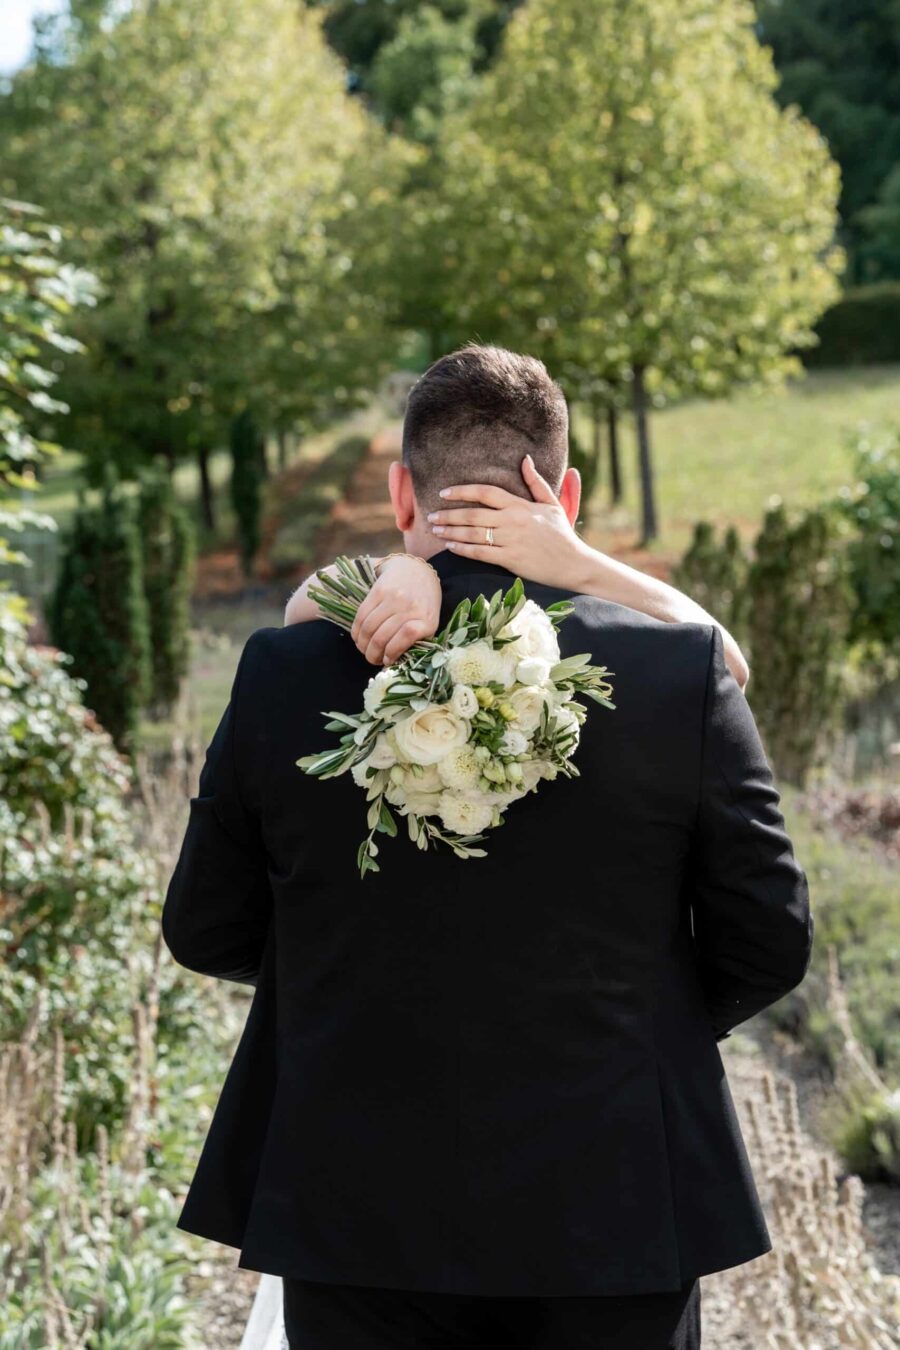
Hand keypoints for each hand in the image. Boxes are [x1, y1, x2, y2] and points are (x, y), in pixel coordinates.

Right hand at [350, 554, 440, 664]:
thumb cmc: (424, 604)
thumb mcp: (428, 623)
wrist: (416, 571)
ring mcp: (393, 597)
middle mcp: (410, 606)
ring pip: (369, 628)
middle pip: (382, 636)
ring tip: (364, 649)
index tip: (386, 661)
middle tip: (371, 659)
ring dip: (362, 644)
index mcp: (427, 619)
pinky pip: (361, 615)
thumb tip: (393, 664)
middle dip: (372, 654)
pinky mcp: (378, 590)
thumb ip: (416, 641)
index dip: (391, 653)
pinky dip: (356, 631)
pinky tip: (358, 637)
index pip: (406, 637)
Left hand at [426, 455, 592, 589]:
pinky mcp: (510, 560)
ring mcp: (511, 541)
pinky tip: (450, 547)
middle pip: (472, 514)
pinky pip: (480, 553)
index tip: (444, 493)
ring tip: (436, 531)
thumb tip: (526, 459)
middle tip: (431, 516)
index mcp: (520, 505)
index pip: (485, 492)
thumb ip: (536, 482)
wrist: (574, 564)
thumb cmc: (562, 534)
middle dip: (448, 515)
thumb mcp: (552, 504)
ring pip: (472, 534)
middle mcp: (513, 521)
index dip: (462, 491)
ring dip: (451, 532)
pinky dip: (463, 550)